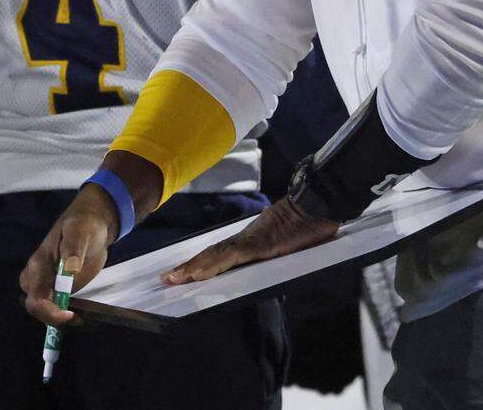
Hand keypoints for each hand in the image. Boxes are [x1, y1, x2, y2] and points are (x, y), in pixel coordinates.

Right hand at [20, 184, 118, 327]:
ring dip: (57, 318)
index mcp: (39, 263)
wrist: (93, 221)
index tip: (70, 315)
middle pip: (35, 306)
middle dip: (52, 318)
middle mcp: (37, 275)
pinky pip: (54, 304)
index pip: (36, 297)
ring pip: (43, 308)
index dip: (50, 312)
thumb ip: (74, 249)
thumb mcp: (81, 231)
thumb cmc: (85, 224)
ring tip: (80, 318)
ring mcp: (46, 281)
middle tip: (78, 319)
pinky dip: (62, 312)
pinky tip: (79, 313)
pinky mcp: (56, 285)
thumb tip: (70, 270)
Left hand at [161, 196, 339, 284]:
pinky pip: (231, 256)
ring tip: (173, 279)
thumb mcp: (289, 241)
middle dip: (188, 268)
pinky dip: (212, 265)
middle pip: (211, 255)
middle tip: (166, 279)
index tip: (183, 272)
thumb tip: (274, 255)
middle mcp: (246, 239)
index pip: (220, 254)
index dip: (200, 263)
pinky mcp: (258, 244)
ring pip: (215, 256)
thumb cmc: (308, 221)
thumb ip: (277, 249)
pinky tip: (199, 273)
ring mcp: (250, 240)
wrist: (316, 203)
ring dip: (193, 268)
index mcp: (251, 240)